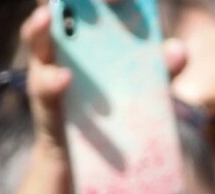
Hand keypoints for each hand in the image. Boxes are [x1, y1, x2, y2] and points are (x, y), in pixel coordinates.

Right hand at [20, 2, 186, 151]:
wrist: (96, 156)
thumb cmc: (120, 109)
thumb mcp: (145, 88)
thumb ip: (162, 68)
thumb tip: (178, 50)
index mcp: (89, 28)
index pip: (88, 0)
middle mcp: (64, 38)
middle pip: (55, 4)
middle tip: (95, 3)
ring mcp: (48, 65)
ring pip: (36, 35)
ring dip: (39, 26)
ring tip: (48, 16)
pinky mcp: (43, 96)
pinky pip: (42, 84)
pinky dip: (52, 80)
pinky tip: (65, 79)